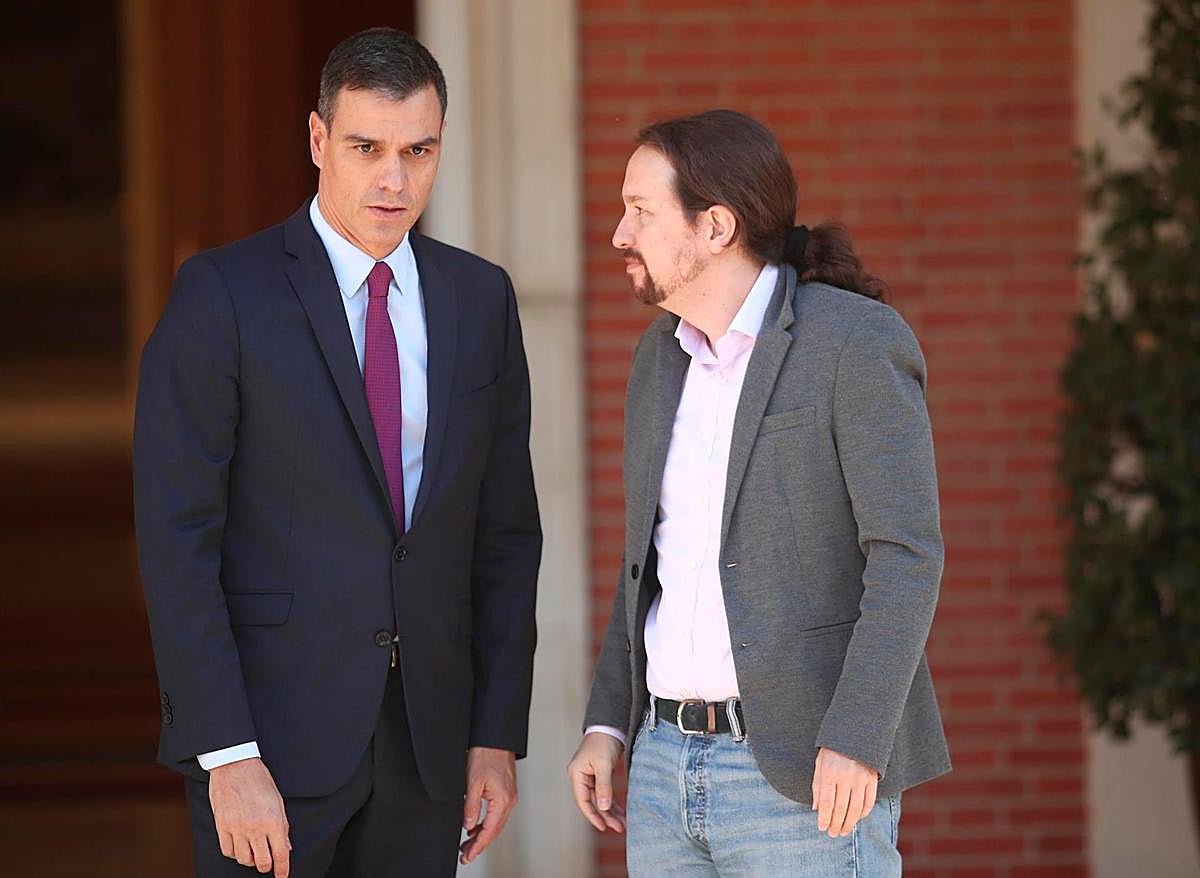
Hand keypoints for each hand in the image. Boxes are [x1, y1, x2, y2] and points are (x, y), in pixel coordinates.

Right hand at [208, 757, 290, 876]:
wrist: (235, 766)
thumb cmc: (259, 780)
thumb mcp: (278, 800)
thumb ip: (283, 826)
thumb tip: (286, 846)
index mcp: (273, 820)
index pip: (281, 854)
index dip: (283, 869)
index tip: (282, 876)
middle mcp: (255, 827)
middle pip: (262, 862)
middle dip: (267, 867)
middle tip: (268, 864)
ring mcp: (237, 828)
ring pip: (244, 859)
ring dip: (251, 860)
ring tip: (254, 852)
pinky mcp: (222, 826)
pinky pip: (228, 851)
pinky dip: (235, 853)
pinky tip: (240, 846)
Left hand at [460, 747, 517, 864]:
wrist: (496, 738)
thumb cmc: (487, 754)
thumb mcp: (472, 782)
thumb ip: (471, 806)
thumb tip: (468, 825)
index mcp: (502, 800)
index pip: (490, 830)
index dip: (478, 846)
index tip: (468, 855)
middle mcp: (509, 800)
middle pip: (495, 830)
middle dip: (480, 844)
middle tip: (466, 854)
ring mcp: (509, 796)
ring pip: (496, 823)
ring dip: (483, 835)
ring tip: (468, 843)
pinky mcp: (506, 791)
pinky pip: (497, 814)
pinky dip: (487, 823)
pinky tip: (476, 826)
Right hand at [566, 732, 625, 832]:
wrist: (609, 727)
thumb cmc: (603, 741)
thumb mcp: (604, 765)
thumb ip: (604, 786)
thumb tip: (603, 807)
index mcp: (577, 775)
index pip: (583, 801)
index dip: (593, 815)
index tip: (603, 827)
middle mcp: (581, 778)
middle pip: (593, 802)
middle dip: (605, 816)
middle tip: (618, 827)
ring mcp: (590, 777)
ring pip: (600, 799)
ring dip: (610, 811)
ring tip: (621, 823)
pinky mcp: (599, 776)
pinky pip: (605, 793)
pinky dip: (612, 803)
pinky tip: (620, 812)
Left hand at [811, 747, 878, 837]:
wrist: (855, 731)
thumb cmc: (833, 749)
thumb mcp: (820, 763)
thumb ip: (817, 787)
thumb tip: (816, 809)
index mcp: (829, 771)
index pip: (826, 802)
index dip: (824, 818)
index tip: (821, 827)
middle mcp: (846, 776)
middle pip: (841, 808)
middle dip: (836, 824)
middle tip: (832, 834)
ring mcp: (861, 778)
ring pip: (856, 809)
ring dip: (849, 823)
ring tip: (843, 831)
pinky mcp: (872, 779)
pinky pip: (869, 802)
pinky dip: (863, 814)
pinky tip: (857, 819)